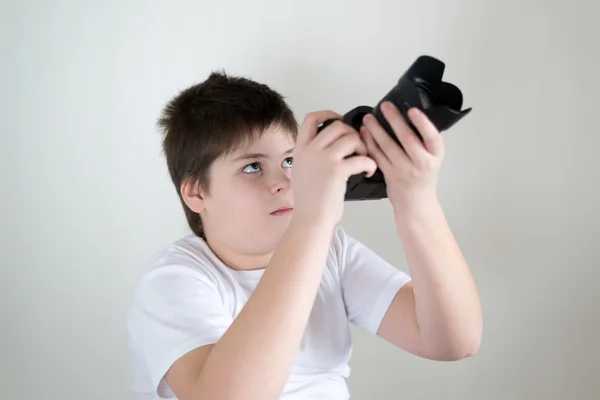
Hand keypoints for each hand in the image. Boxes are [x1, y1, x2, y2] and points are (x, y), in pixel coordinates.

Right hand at [291, 111, 376, 225]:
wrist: (310, 219)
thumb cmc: (310, 202)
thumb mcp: (302, 172)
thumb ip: (311, 157)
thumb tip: (327, 147)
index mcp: (300, 149)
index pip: (311, 118)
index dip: (328, 113)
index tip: (339, 120)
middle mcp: (310, 150)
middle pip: (337, 125)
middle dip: (352, 133)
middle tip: (357, 147)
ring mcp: (323, 158)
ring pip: (351, 137)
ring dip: (363, 146)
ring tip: (363, 159)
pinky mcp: (337, 170)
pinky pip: (361, 158)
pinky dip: (370, 163)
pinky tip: (369, 171)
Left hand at [360, 101, 443, 208]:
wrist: (415, 201)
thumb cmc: (422, 175)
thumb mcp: (431, 156)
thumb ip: (423, 139)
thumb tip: (407, 113)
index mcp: (435, 155)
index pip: (432, 137)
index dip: (422, 123)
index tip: (412, 110)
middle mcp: (422, 163)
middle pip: (407, 138)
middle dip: (394, 120)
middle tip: (385, 106)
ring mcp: (405, 170)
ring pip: (388, 146)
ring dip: (376, 130)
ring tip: (369, 117)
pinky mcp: (390, 174)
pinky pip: (378, 155)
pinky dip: (370, 142)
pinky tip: (365, 133)